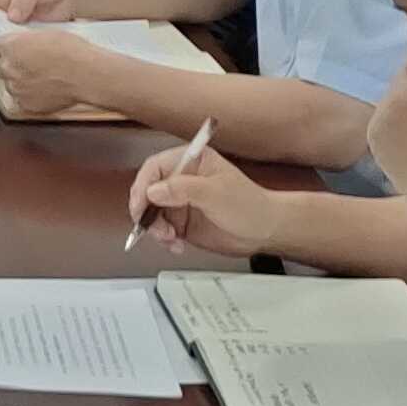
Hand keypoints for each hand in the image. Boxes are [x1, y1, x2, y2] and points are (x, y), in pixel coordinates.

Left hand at [0, 24, 137, 116]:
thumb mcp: (44, 34)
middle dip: (11, 65)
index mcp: (10, 46)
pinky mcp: (26, 104)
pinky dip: (30, 95)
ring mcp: (16, 88)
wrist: (86, 75)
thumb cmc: (72, 52)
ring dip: (21, 81)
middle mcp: (8, 68)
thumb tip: (20, 44)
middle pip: (0, 67)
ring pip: (11, 84)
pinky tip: (45, 89)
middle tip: (29, 64)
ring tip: (42, 78)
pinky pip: (22, 99)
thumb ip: (25, 41)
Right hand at [127, 138, 281, 256]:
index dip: (143, 186)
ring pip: (151, 213)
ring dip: (155, 228)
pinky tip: (177, 245)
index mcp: (191, 160)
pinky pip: (161, 229)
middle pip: (148, 191)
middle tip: (153, 228)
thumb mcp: (216, 193)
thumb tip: (154, 190)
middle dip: (147, 211)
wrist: (265, 231)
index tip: (141, 204)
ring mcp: (180, 201)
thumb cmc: (250, 205)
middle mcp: (182, 179)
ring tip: (170, 238)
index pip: (155, 168)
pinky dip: (164, 239)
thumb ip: (183, 189)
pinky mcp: (181, 221)